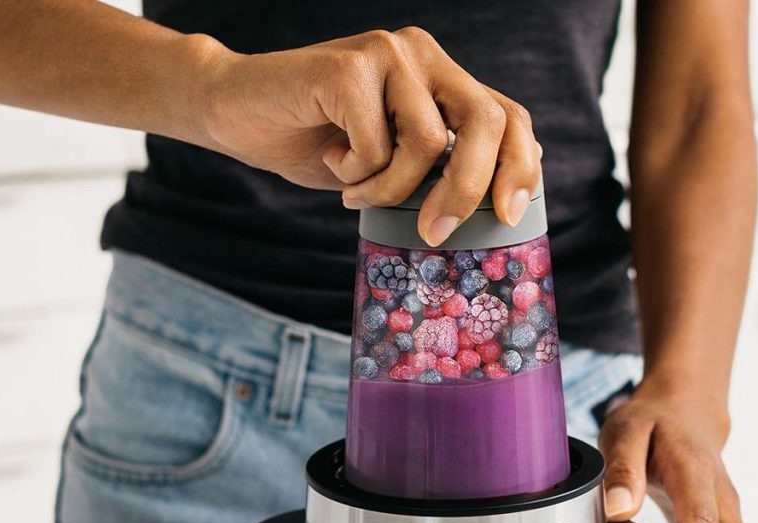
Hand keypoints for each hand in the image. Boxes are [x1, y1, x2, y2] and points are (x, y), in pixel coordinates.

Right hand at [197, 27, 539, 246]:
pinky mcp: (349, 67)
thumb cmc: (317, 145)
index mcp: (442, 79)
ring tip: (356, 189)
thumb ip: (436, 168)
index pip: (508, 116)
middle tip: (433, 232)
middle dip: (467, 189)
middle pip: (486, 122)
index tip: (509, 216)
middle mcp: (423, 56)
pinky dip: (355, 173)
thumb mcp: (391, 165)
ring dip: (389, 188)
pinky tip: (330, 159)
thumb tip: (493, 212)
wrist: (237, 113)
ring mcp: (388, 54)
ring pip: (428, 141)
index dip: (520, 165)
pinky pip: (377, 145)